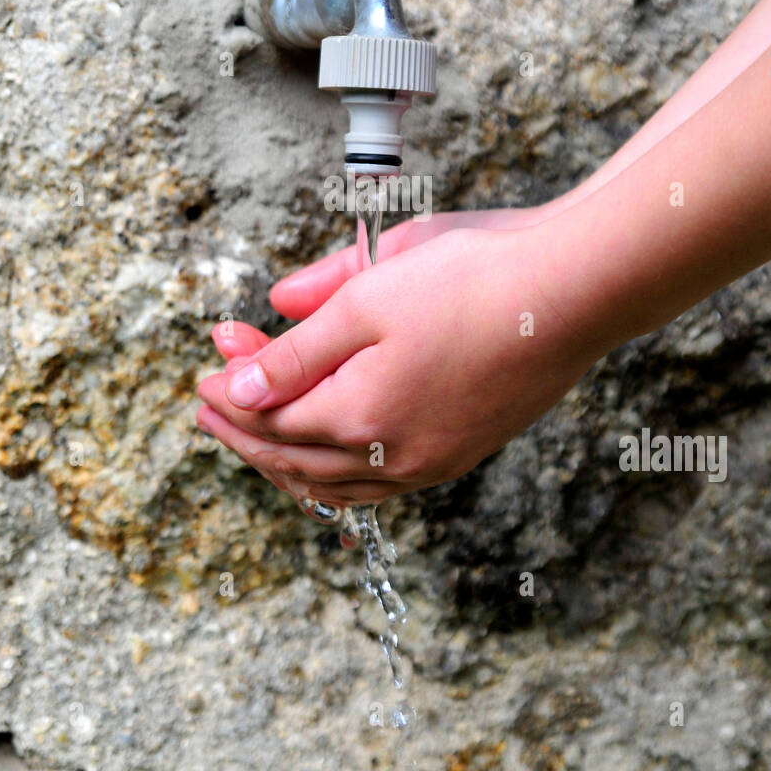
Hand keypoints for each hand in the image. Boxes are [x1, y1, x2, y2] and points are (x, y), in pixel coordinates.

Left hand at [195, 225, 599, 508]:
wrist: (570, 295)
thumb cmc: (470, 282)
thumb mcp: (365, 298)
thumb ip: (298, 347)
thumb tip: (241, 384)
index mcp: (358, 416)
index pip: (269, 418)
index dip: (227, 398)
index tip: (199, 376)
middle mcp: (392, 457)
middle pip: (294, 458)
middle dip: (244, 432)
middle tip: (208, 410)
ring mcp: (431, 462)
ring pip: (336, 485)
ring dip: (286, 462)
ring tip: (256, 441)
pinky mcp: (460, 453)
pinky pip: (378, 487)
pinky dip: (338, 478)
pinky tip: (331, 462)